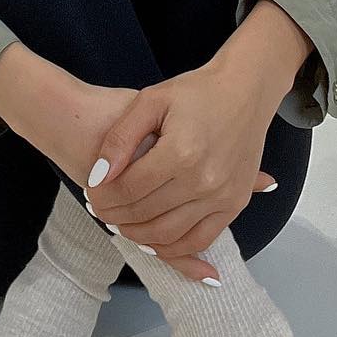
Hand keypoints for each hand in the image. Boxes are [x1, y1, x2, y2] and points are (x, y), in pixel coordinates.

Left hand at [82, 64, 278, 283]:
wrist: (246, 90)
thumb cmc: (198, 91)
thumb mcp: (151, 101)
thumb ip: (121, 138)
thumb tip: (99, 176)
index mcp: (180, 152)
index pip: (128, 189)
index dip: (102, 195)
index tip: (90, 192)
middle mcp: (203, 180)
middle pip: (145, 214)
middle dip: (114, 216)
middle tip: (100, 209)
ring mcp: (222, 196)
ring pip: (169, 234)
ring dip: (138, 235)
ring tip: (121, 222)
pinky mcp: (235, 203)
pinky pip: (200, 239)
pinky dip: (173, 246)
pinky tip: (153, 238)